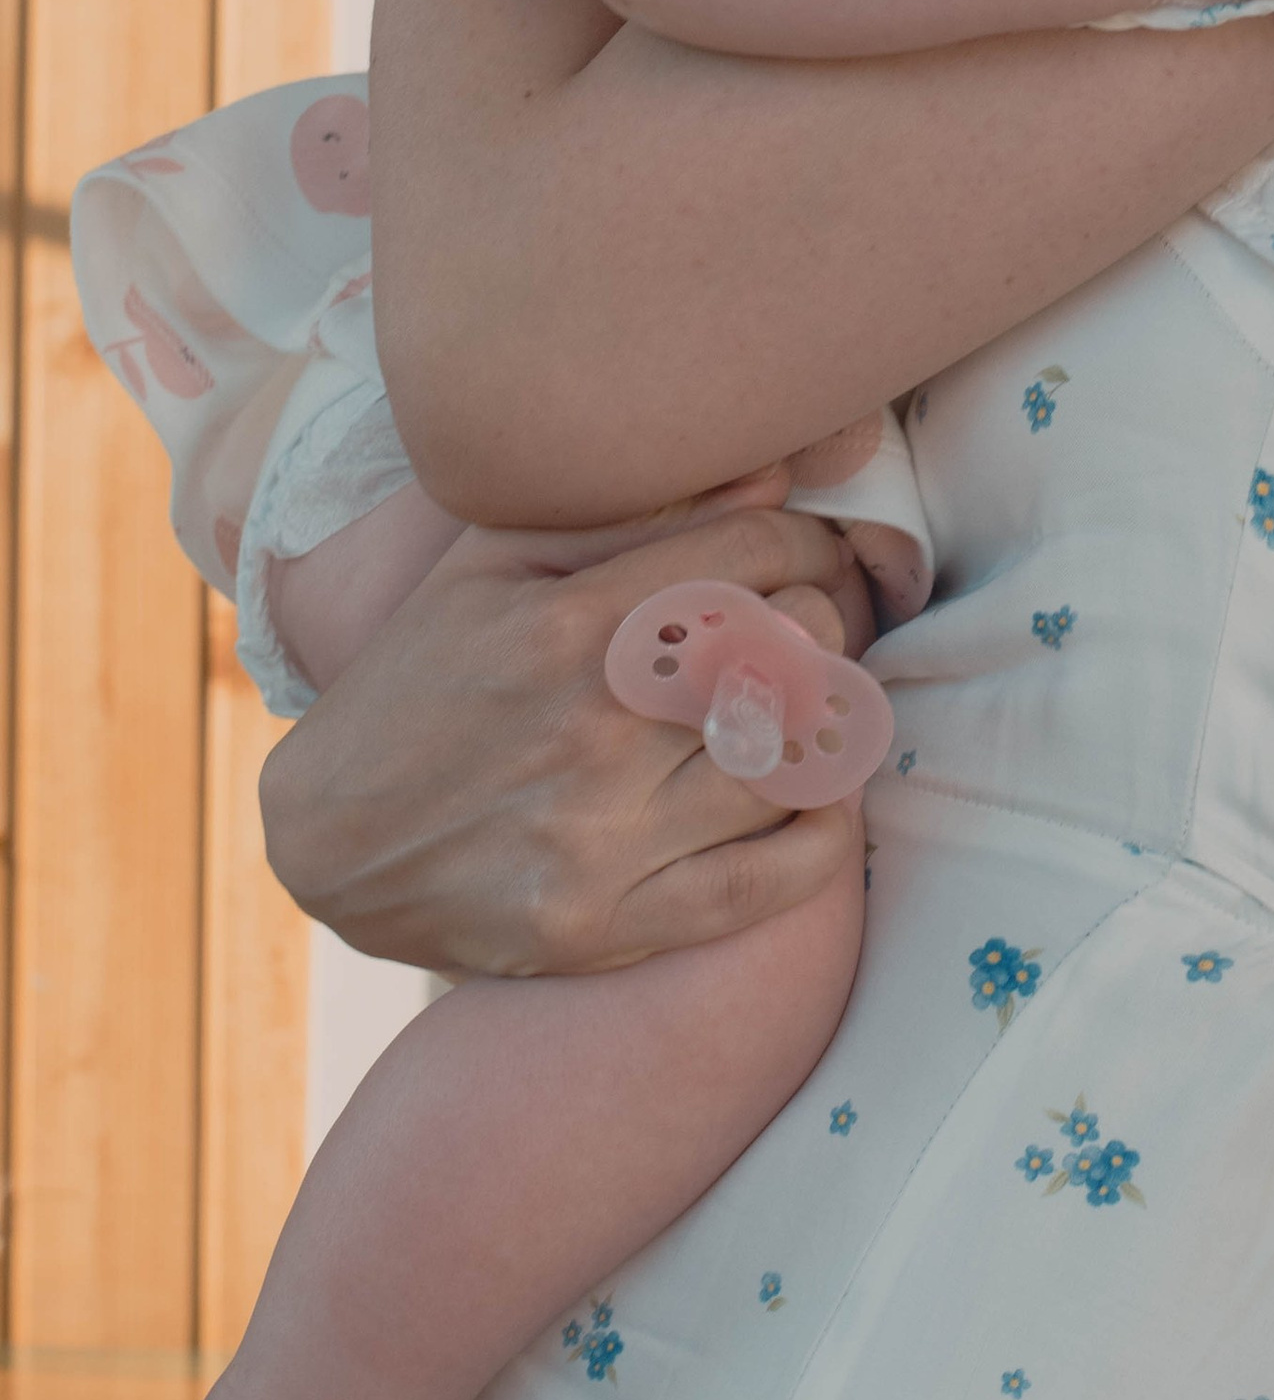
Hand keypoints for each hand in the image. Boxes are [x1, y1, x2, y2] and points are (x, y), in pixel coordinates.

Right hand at [259, 490, 873, 978]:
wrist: (325, 839)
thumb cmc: (421, 679)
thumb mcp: (490, 566)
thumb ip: (627, 514)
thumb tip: (771, 476)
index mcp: (567, 626)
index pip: (756, 554)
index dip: (804, 542)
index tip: (802, 554)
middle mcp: (592, 729)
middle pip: (795, 653)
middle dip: (820, 628)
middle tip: (805, 631)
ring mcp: (602, 835)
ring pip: (793, 764)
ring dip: (821, 727)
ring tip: (802, 711)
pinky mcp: (607, 924)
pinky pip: (774, 881)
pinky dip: (820, 833)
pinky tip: (807, 797)